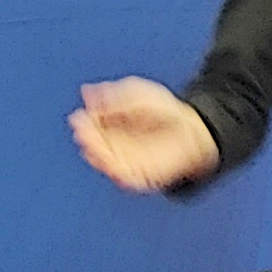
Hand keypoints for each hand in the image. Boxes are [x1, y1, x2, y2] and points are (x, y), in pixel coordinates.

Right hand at [68, 79, 219, 192]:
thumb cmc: (164, 109)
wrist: (193, 128)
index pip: (91, 128)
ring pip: (108, 163)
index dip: (84, 124)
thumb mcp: (136, 94)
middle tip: (82, 132)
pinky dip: (117, 173)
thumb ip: (113, 96)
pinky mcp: (142, 175)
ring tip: (93, 147)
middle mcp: (116, 146)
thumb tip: (86, 92)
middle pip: (96, 147)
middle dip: (89, 140)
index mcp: (111, 126)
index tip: (78, 117)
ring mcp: (128, 161)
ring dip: (98, 156)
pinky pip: (126, 178)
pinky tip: (110, 164)